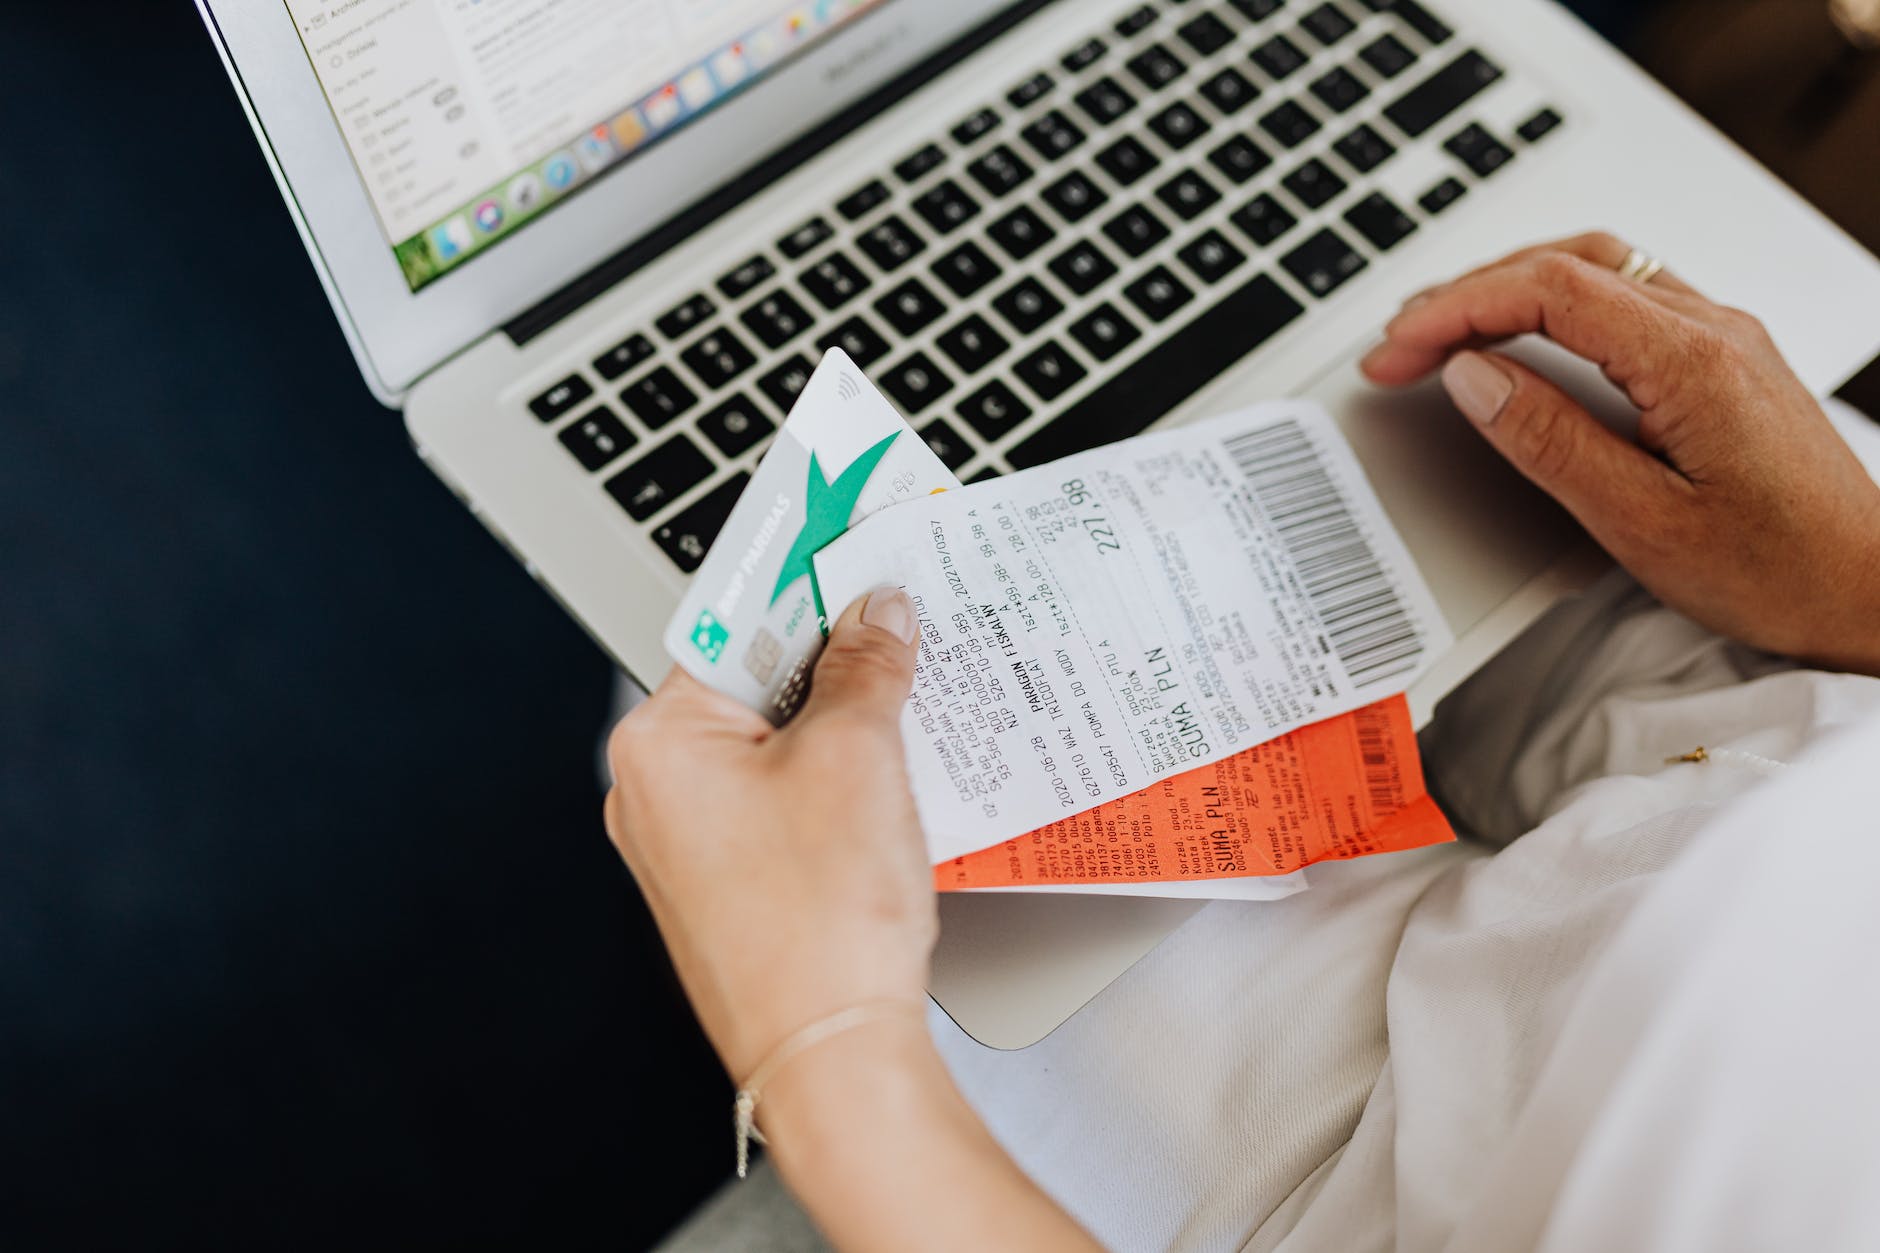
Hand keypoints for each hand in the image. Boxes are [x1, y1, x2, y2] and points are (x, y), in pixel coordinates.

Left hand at [608, 595, 1097, 1250]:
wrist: (832, 1057)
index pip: (731, 617)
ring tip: (913, 696)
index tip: (841, 528)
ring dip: (844, 715)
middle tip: (903, 616)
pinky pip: (784, 796)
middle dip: (834, 649)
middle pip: (753, 676)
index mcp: (659, 743)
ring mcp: (691, 845)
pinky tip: (896, 773)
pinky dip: (838, 773)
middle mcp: (657, 791)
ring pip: (775, 739)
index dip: (799, 572)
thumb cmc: (820, 927)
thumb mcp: (858, 758)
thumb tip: (876, 612)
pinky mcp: (734, 883)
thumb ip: (866, 665)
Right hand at [1361, 232, 1879, 675]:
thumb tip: (1474, 377)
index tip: (1398, 349)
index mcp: (1692, 360)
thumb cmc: (1781, 571)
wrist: (1873, 592)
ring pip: (1597, 268)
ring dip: (1509, 287)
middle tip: (1399, 345)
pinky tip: (1524, 336)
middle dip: (1467, 293)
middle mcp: (1713, 329)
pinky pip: (1625, 296)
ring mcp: (1723, 338)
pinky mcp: (1724, 360)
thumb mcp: (1644, 524)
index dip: (1457, 310)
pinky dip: (1553, 303)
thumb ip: (1551, 442)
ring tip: (1444, 330)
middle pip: (1567, 263)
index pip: (1549, 291)